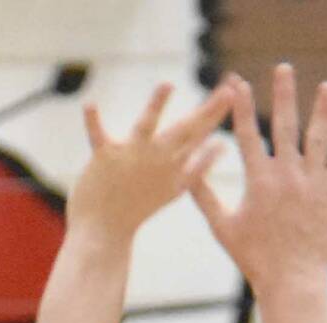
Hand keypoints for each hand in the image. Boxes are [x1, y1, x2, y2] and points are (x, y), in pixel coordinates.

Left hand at [68, 81, 232, 242]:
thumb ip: (197, 166)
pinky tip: (89, 104)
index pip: (201, 135)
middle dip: (208, 109)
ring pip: (146, 126)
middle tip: (229, 87)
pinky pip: (97, 135)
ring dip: (156, 106)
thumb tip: (221, 146)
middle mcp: (156, 160)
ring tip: (166, 85)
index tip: (237, 91)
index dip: (218, 113)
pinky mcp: (104, 158)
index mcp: (173, 167)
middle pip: (185, 130)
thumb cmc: (135, 209)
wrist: (102, 233)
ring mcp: (131, 157)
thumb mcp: (173, 188)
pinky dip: (92, 121)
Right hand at [191, 65, 326, 322]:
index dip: (240, 107)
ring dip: (323, 110)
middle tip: (283, 68)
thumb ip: (205, 198)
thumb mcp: (222, 227)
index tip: (237, 83)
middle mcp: (287, 175)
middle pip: (284, 125)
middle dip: (283, 94)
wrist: (291, 279)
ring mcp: (314, 182)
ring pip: (319, 138)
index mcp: (258, 180)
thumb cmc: (253, 257)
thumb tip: (188, 174)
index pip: (246, 134)